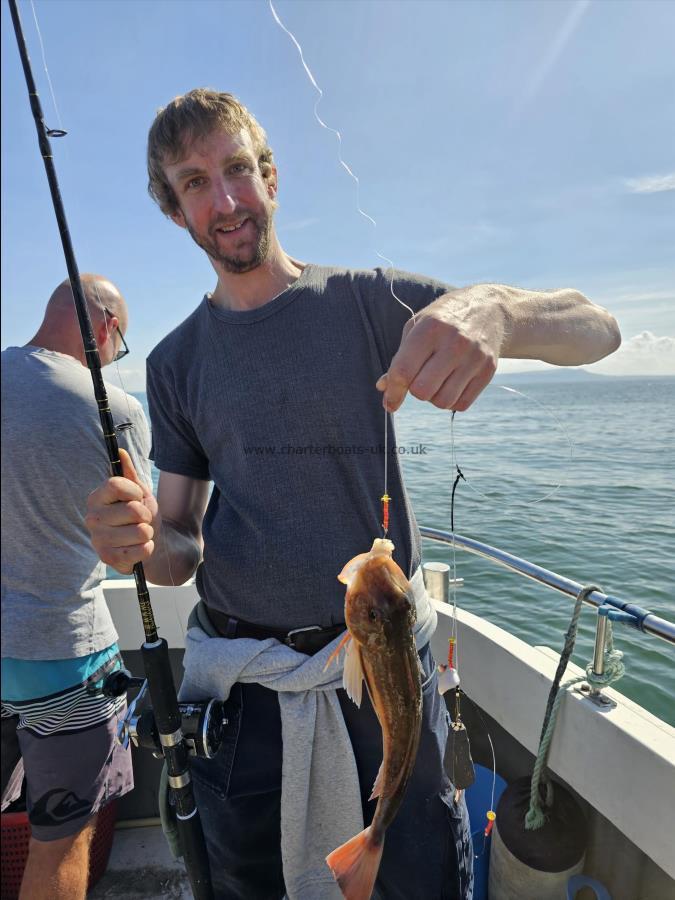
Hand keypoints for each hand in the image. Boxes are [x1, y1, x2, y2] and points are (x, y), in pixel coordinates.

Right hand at [86, 449, 158, 573]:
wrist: (149, 541)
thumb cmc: (141, 513)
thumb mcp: (138, 491)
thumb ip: (129, 473)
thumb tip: (120, 451)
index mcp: (97, 497)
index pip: (116, 485)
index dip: (135, 491)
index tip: (137, 498)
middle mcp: (92, 518)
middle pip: (133, 510)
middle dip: (146, 515)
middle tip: (141, 520)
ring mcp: (98, 540)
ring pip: (140, 531)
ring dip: (148, 533)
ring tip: (141, 534)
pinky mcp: (108, 559)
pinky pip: (140, 551)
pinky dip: (147, 548)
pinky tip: (141, 547)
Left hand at [376, 288, 504, 412]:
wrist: (488, 308)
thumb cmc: (443, 320)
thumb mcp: (416, 328)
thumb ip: (399, 359)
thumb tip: (384, 389)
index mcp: (430, 328)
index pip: (403, 371)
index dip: (393, 391)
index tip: (389, 402)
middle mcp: (454, 343)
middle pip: (422, 391)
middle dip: (415, 391)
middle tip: (420, 379)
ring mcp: (474, 357)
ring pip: (443, 402)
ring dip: (434, 398)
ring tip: (437, 381)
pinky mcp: (489, 370)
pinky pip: (462, 404)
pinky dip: (452, 401)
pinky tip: (451, 385)